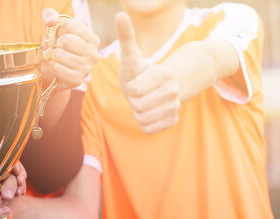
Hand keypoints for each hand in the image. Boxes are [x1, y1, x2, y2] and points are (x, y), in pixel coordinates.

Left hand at [42, 8, 99, 89]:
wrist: (53, 74)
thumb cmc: (56, 49)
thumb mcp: (53, 30)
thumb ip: (50, 17)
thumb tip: (51, 20)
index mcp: (92, 39)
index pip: (70, 26)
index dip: (58, 30)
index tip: (59, 37)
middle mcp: (93, 54)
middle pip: (66, 40)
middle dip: (55, 44)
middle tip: (57, 49)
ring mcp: (86, 68)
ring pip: (60, 54)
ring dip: (52, 56)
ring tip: (56, 58)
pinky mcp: (77, 80)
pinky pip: (57, 67)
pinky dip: (51, 66)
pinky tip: (55, 67)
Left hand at [115, 12, 180, 133]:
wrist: (156, 88)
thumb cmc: (138, 72)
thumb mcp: (131, 56)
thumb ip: (126, 37)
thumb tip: (119, 14)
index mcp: (163, 74)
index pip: (135, 92)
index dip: (131, 89)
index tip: (136, 83)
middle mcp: (172, 90)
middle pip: (138, 107)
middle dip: (134, 101)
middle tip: (139, 94)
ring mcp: (174, 106)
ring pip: (143, 119)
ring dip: (138, 113)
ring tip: (143, 102)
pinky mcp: (172, 120)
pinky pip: (148, 129)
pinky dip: (144, 123)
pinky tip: (148, 113)